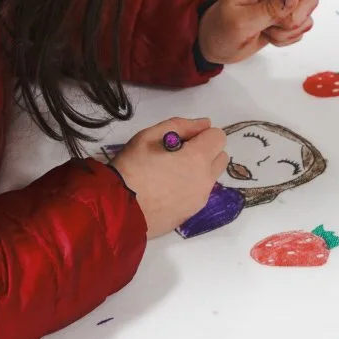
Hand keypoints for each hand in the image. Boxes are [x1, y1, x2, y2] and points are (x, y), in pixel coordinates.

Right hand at [110, 118, 226, 237]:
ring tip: (170, 173)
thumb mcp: (149, 136)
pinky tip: (167, 190)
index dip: (201, 134)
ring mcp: (200, 200)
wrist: (117, 210)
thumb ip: (181, 125)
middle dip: (206, 151)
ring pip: (211, 177)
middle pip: (220, 157)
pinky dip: (191, 188)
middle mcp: (205, 180)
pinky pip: (200, 194)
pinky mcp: (191, 214)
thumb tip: (205, 124)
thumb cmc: (131, 168)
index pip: (218, 137)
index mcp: (198, 158)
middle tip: (178, 154)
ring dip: (200, 170)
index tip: (183, 139)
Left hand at [198, 0, 318, 65]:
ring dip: (290, 29)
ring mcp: (280, 7)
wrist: (213, 46)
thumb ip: (269, 9)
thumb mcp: (241, 20)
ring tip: (267, 31)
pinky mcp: (283, 22)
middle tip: (277, 24)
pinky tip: (269, 37)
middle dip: (297, 14)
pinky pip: (300, 29)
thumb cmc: (219, 29)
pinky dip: (288, 38)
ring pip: (306, 14)